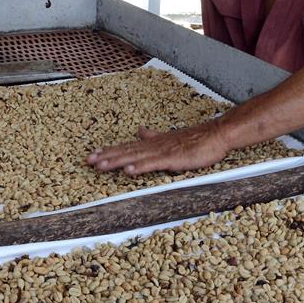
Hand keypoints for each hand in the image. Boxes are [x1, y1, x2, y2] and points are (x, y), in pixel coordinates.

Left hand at [86, 119, 231, 175]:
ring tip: (100, 166)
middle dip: (106, 156)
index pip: (127, 146)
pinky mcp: (173, 158)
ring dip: (117, 161)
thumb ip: (153, 136)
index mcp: (153, 142)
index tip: (93, 154)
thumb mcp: (170, 138)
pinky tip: (128, 170)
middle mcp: (154, 146)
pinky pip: (154, 163)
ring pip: (135, 157)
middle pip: (126, 151)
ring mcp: (163, 151)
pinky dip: (140, 167)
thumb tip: (140, 131)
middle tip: (88, 161)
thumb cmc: (196, 139)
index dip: (109, 150)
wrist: (215, 135)